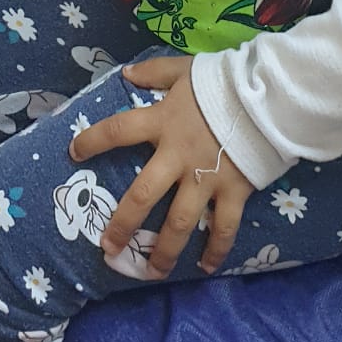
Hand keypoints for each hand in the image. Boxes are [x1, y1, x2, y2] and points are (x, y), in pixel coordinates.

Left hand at [69, 58, 251, 277]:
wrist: (269, 96)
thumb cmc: (225, 81)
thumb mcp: (184, 69)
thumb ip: (154, 73)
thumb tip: (126, 74)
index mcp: (162, 122)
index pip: (117, 131)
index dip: (92, 141)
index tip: (73, 153)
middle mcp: (178, 157)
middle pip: (143, 195)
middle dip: (123, 224)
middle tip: (108, 248)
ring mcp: (206, 178)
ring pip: (180, 222)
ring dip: (164, 250)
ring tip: (150, 272)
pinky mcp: (234, 192)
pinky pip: (223, 227)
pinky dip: (216, 250)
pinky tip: (205, 267)